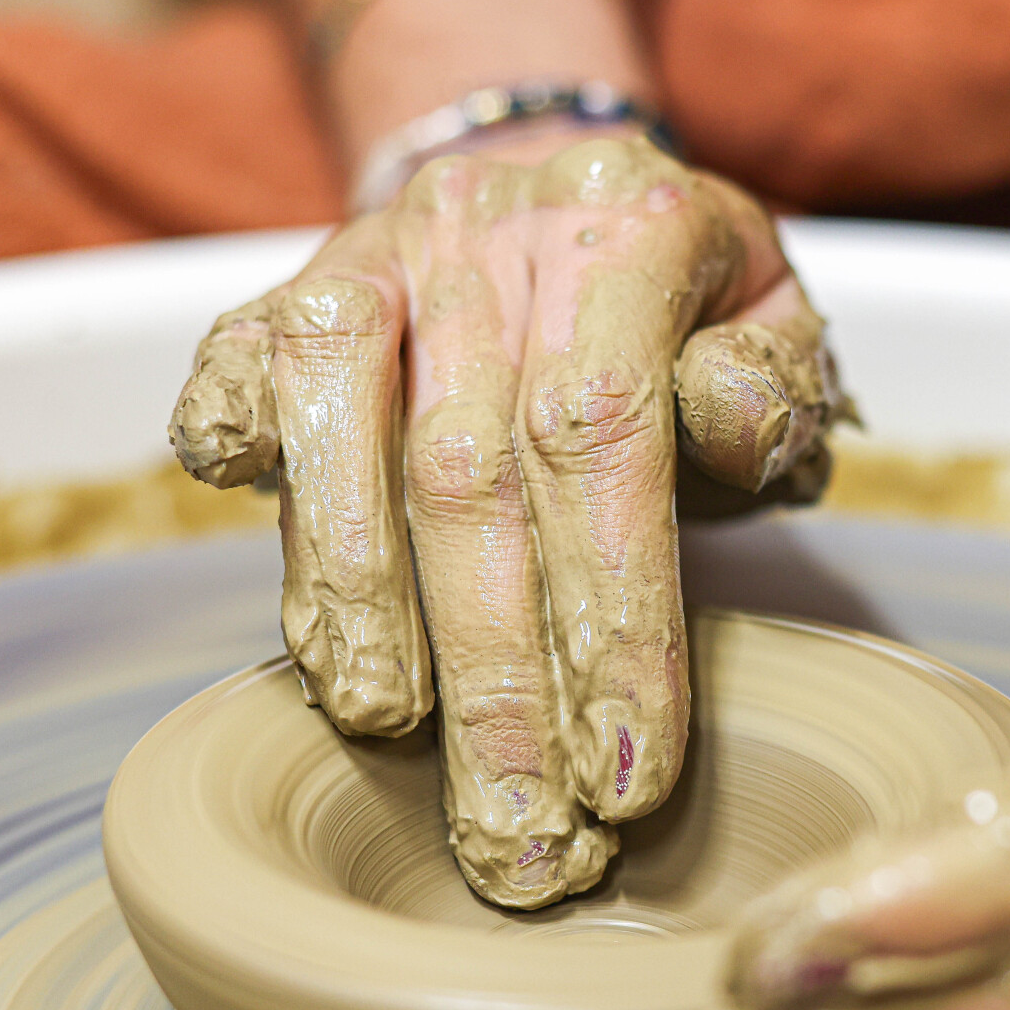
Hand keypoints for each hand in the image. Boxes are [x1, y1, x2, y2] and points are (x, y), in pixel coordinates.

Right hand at [169, 134, 847, 907]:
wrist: (553, 172)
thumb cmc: (680, 300)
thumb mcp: (772, 321)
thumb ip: (771, 388)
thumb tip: (732, 435)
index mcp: (629, 230)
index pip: (605, 440)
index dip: (610, 616)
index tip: (626, 776)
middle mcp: (488, 230)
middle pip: (467, 473)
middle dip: (490, 679)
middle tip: (514, 837)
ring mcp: (374, 254)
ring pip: (338, 432)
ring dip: (359, 608)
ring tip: (389, 737)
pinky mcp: (284, 287)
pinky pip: (237, 371)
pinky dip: (243, 472)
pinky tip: (279, 591)